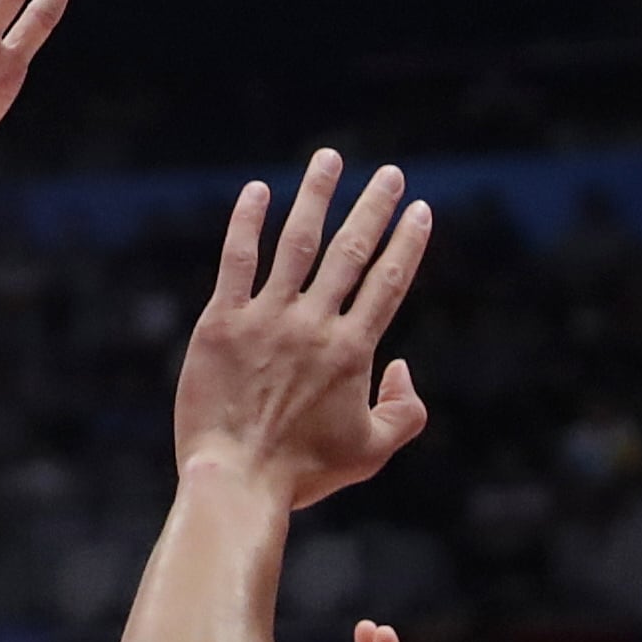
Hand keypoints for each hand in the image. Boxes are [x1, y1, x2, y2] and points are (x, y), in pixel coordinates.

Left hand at [175, 150, 431, 506]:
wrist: (236, 481)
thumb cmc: (303, 473)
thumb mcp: (372, 453)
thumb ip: (405, 410)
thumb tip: (401, 366)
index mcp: (352, 350)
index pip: (387, 282)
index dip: (407, 242)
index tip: (419, 210)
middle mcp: (313, 324)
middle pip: (350, 251)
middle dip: (373, 208)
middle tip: (390, 174)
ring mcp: (266, 319)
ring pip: (296, 243)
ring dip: (316, 197)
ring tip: (329, 160)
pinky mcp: (221, 322)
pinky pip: (237, 261)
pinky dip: (248, 222)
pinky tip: (258, 191)